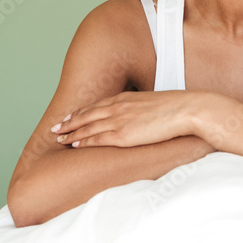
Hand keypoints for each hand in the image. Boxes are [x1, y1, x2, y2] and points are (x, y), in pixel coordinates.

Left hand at [50, 90, 210, 147]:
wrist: (187, 109)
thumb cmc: (178, 107)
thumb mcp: (155, 102)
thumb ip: (143, 109)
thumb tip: (144, 116)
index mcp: (126, 98)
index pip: (97, 106)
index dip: (81, 112)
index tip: (69, 117)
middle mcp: (119, 107)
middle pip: (86, 115)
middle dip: (68, 122)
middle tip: (55, 128)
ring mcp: (119, 120)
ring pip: (87, 127)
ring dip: (71, 133)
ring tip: (59, 139)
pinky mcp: (123, 135)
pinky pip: (97, 139)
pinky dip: (83, 141)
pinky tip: (74, 144)